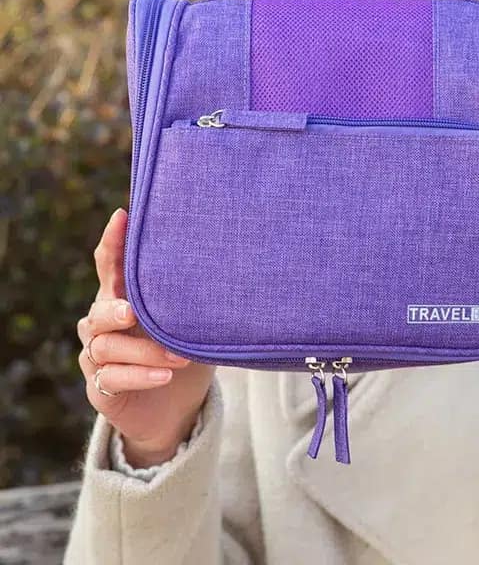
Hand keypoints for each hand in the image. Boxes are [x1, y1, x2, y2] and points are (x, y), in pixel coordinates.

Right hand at [77, 208, 215, 466]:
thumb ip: (197, 298)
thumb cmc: (185, 352)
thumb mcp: (194, 322)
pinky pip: (113, 378)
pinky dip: (141, 376)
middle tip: (134, 313)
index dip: (113, 241)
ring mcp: (98, 357)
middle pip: (100, 310)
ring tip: (177, 357)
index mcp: (124, 297)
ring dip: (144, 351)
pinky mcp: (101, 387)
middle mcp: (105, 323)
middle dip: (115, 310)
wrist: (174, 408)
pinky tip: (165, 374)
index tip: (122, 216)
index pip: (110, 265)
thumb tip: (234, 263)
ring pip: (108, 348)